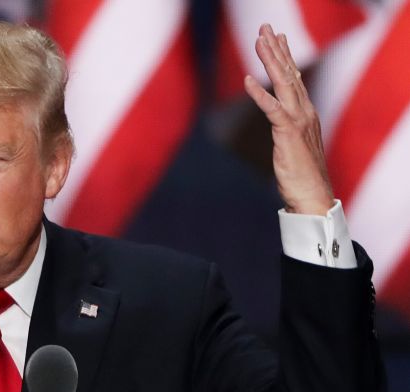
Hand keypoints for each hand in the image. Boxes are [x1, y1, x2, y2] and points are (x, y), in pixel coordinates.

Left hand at [244, 24, 333, 215]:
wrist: (312, 194)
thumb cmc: (301, 172)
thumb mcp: (293, 143)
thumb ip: (287, 127)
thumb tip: (280, 120)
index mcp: (306, 112)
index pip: (295, 78)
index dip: (285, 57)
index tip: (278, 38)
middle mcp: (305, 111)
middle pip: (289, 73)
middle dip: (276, 49)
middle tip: (266, 28)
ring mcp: (299, 120)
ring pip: (283, 83)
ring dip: (271, 60)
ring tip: (260, 41)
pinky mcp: (288, 133)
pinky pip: (272, 109)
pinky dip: (259, 94)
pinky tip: (247, 80)